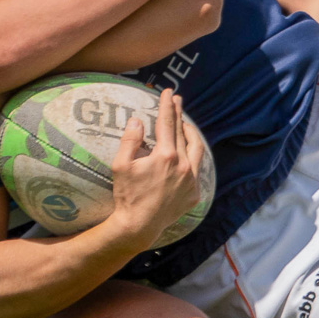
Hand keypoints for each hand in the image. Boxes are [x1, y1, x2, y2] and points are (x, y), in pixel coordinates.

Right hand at [106, 89, 204, 244]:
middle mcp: (183, 166)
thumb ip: (130, 140)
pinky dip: (192, 158)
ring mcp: (191, 180)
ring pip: (197, 149)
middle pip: (183, 132)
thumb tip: (137, 120)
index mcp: (165, 156)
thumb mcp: (121, 165)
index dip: (167, 105)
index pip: (167, 123)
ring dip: (191, 134)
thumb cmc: (127, 195)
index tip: (168, 91)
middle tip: (177, 100)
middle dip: (179, 114)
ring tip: (186, 124)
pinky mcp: (194, 194)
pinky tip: (187, 154)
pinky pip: (196, 170)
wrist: (139, 225)